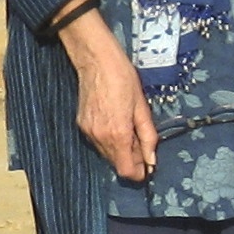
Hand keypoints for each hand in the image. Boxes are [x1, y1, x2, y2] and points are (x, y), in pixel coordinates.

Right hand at [58, 4, 156, 183]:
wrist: (96, 60)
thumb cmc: (122, 78)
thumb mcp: (142, 107)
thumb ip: (148, 136)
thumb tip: (152, 160)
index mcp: (118, 134)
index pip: (126, 170)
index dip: (138, 172)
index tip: (147, 166)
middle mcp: (100, 138)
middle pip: (116, 164)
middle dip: (131, 159)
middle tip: (142, 142)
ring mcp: (88, 132)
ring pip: (106, 155)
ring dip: (120, 150)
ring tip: (129, 129)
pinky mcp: (82, 126)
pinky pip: (98, 143)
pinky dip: (109, 140)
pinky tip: (115, 123)